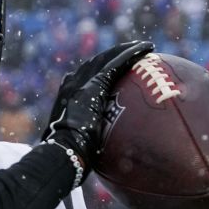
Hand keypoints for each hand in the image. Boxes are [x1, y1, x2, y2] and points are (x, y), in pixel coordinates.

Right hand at [45, 40, 154, 181]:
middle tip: (131, 53)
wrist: (63, 152)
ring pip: (107, 58)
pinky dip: (131, 54)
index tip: (113, 71)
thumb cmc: (68, 158)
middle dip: (114, 56)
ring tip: (142, 47)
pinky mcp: (95, 84)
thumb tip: (99, 161)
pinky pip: (117, 63)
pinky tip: (146, 49)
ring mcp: (83, 83)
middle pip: (95, 64)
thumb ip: (87, 145)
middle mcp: (72, 85)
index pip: (85, 79)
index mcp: (67, 97)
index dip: (99, 71)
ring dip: (125, 51)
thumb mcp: (77, 147)